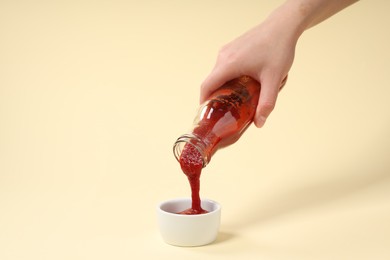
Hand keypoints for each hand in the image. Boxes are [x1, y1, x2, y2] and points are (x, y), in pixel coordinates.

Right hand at [200, 9, 300, 127]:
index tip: (206, 113)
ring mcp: (227, 50)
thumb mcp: (273, 79)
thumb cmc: (278, 49)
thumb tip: (259, 123)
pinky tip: (244, 82)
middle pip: (212, 81)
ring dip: (225, 86)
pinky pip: (225, 65)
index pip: (207, 86)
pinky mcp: (233, 47)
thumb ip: (266, 102)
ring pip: (219, 73)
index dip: (203, 101)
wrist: (283, 26)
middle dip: (217, 96)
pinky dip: (229, 76)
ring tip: (237, 97)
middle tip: (225, 110)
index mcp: (229, 64)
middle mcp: (223, 56)